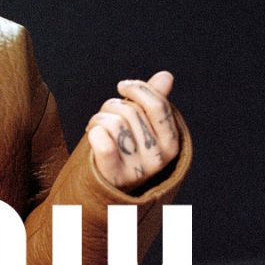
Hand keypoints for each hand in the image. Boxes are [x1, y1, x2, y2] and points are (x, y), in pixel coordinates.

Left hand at [85, 70, 179, 190]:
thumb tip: (165, 77)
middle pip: (131, 112)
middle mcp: (159, 160)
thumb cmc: (126, 152)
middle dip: (112, 106)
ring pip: (115, 123)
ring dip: (99, 118)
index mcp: (171, 144)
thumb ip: (154, 103)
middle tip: (105, 115)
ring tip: (97, 127)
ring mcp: (138, 171)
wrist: (105, 187)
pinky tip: (92, 134)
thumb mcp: (143, 127)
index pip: (158, 106)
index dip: (138, 89)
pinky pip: (104, 143)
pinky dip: (94, 132)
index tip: (122, 85)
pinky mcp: (115, 178)